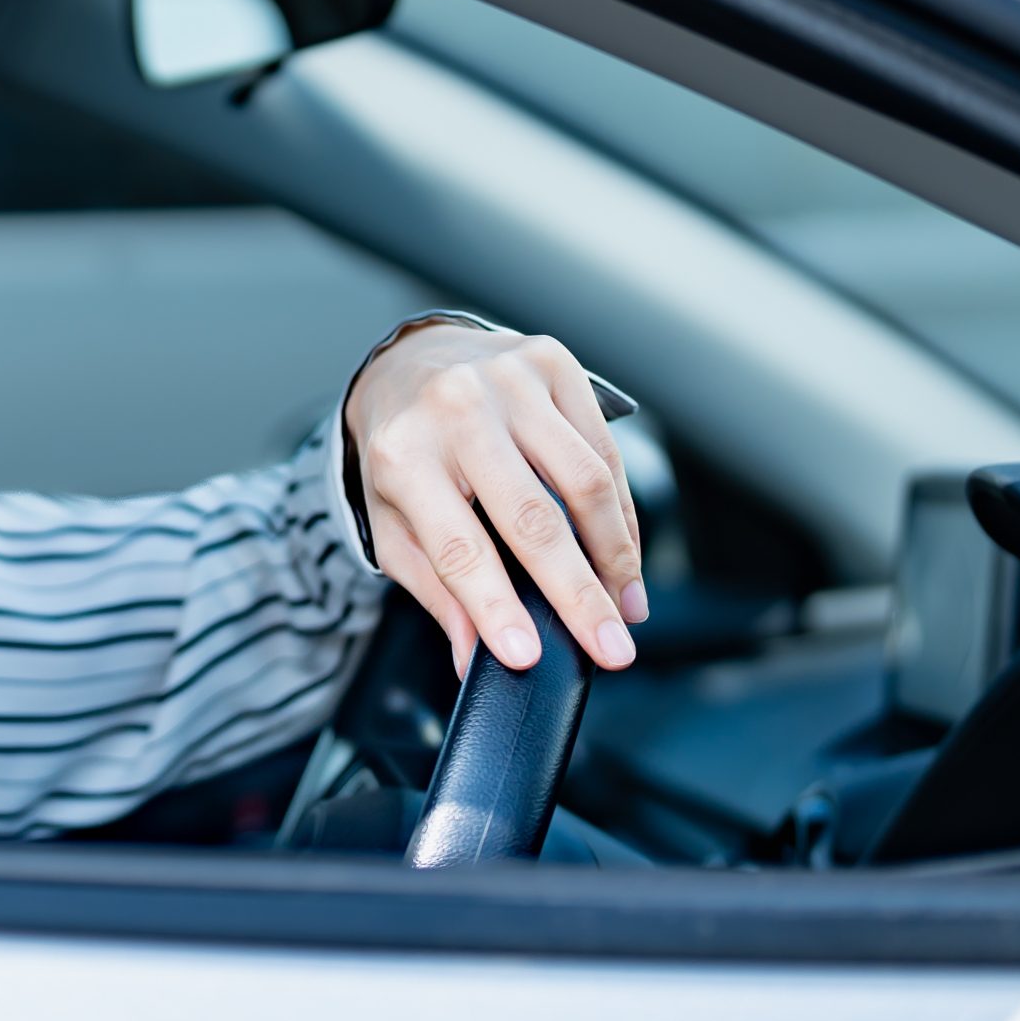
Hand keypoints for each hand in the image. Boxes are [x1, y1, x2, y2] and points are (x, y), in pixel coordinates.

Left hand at [344, 322, 644, 678]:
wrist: (408, 362)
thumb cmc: (403, 452)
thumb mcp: (393, 521)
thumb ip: (435, 588)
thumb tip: (471, 657)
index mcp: (403, 456)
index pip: (456, 546)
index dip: (494, 605)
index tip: (528, 656)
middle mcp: (455, 411)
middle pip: (533, 518)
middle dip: (579, 595)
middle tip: (612, 650)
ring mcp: (507, 382)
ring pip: (586, 483)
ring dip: (616, 557)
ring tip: (626, 609)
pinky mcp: (553, 365)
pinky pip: (603, 452)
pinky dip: (622, 513)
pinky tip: (624, 555)